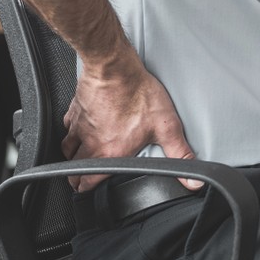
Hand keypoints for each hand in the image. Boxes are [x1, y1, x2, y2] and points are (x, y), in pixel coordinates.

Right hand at [61, 54, 199, 192]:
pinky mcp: (75, 110)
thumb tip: (192, 179)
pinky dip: (70, 132)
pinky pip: (66, 127)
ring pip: (67, 149)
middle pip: (75, 168)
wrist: (115, 68)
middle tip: (80, 180)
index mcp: (111, 152)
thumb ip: (180, 153)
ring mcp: (80, 126)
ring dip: (72, 156)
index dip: (87, 189)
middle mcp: (92, 143)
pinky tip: (76, 129)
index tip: (87, 190)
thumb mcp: (167, 127)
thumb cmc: (139, 94)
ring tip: (77, 159)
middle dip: (77, 177)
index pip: (89, 181)